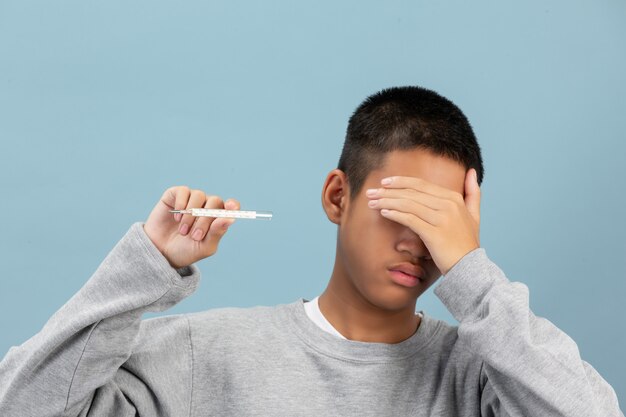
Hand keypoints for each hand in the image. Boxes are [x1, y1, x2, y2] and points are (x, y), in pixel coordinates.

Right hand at [143, 186, 239, 268]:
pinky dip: (181, 204)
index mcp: (217, 219)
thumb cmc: (185, 250)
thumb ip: (217, 232)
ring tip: (183, 231)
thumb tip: (230, 218)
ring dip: (191, 215)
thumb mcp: (204, 247)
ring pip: (199, 196)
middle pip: (215, 201)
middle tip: (195, 236)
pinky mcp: (175, 195)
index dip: (232, 205)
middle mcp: (206, 206)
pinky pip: (183, 191)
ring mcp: (191, 200)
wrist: (160, 252)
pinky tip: (176, 218)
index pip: (231, 207)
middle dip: (205, 219)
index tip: (231, 208)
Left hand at [366, 169, 480, 274]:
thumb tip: (471, 170)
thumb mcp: (474, 215)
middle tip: (371, 192)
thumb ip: (473, 193)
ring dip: (387, 202)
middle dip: (388, 191)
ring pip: (408, 204)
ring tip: (372, 202)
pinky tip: (383, 213)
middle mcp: (448, 205)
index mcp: (453, 198)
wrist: (470, 268)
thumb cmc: (467, 243)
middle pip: (411, 193)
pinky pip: (410, 219)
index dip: (401, 181)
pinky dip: (395, 214)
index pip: (421, 184)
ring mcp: (442, 218)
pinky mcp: (434, 233)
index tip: (384, 182)